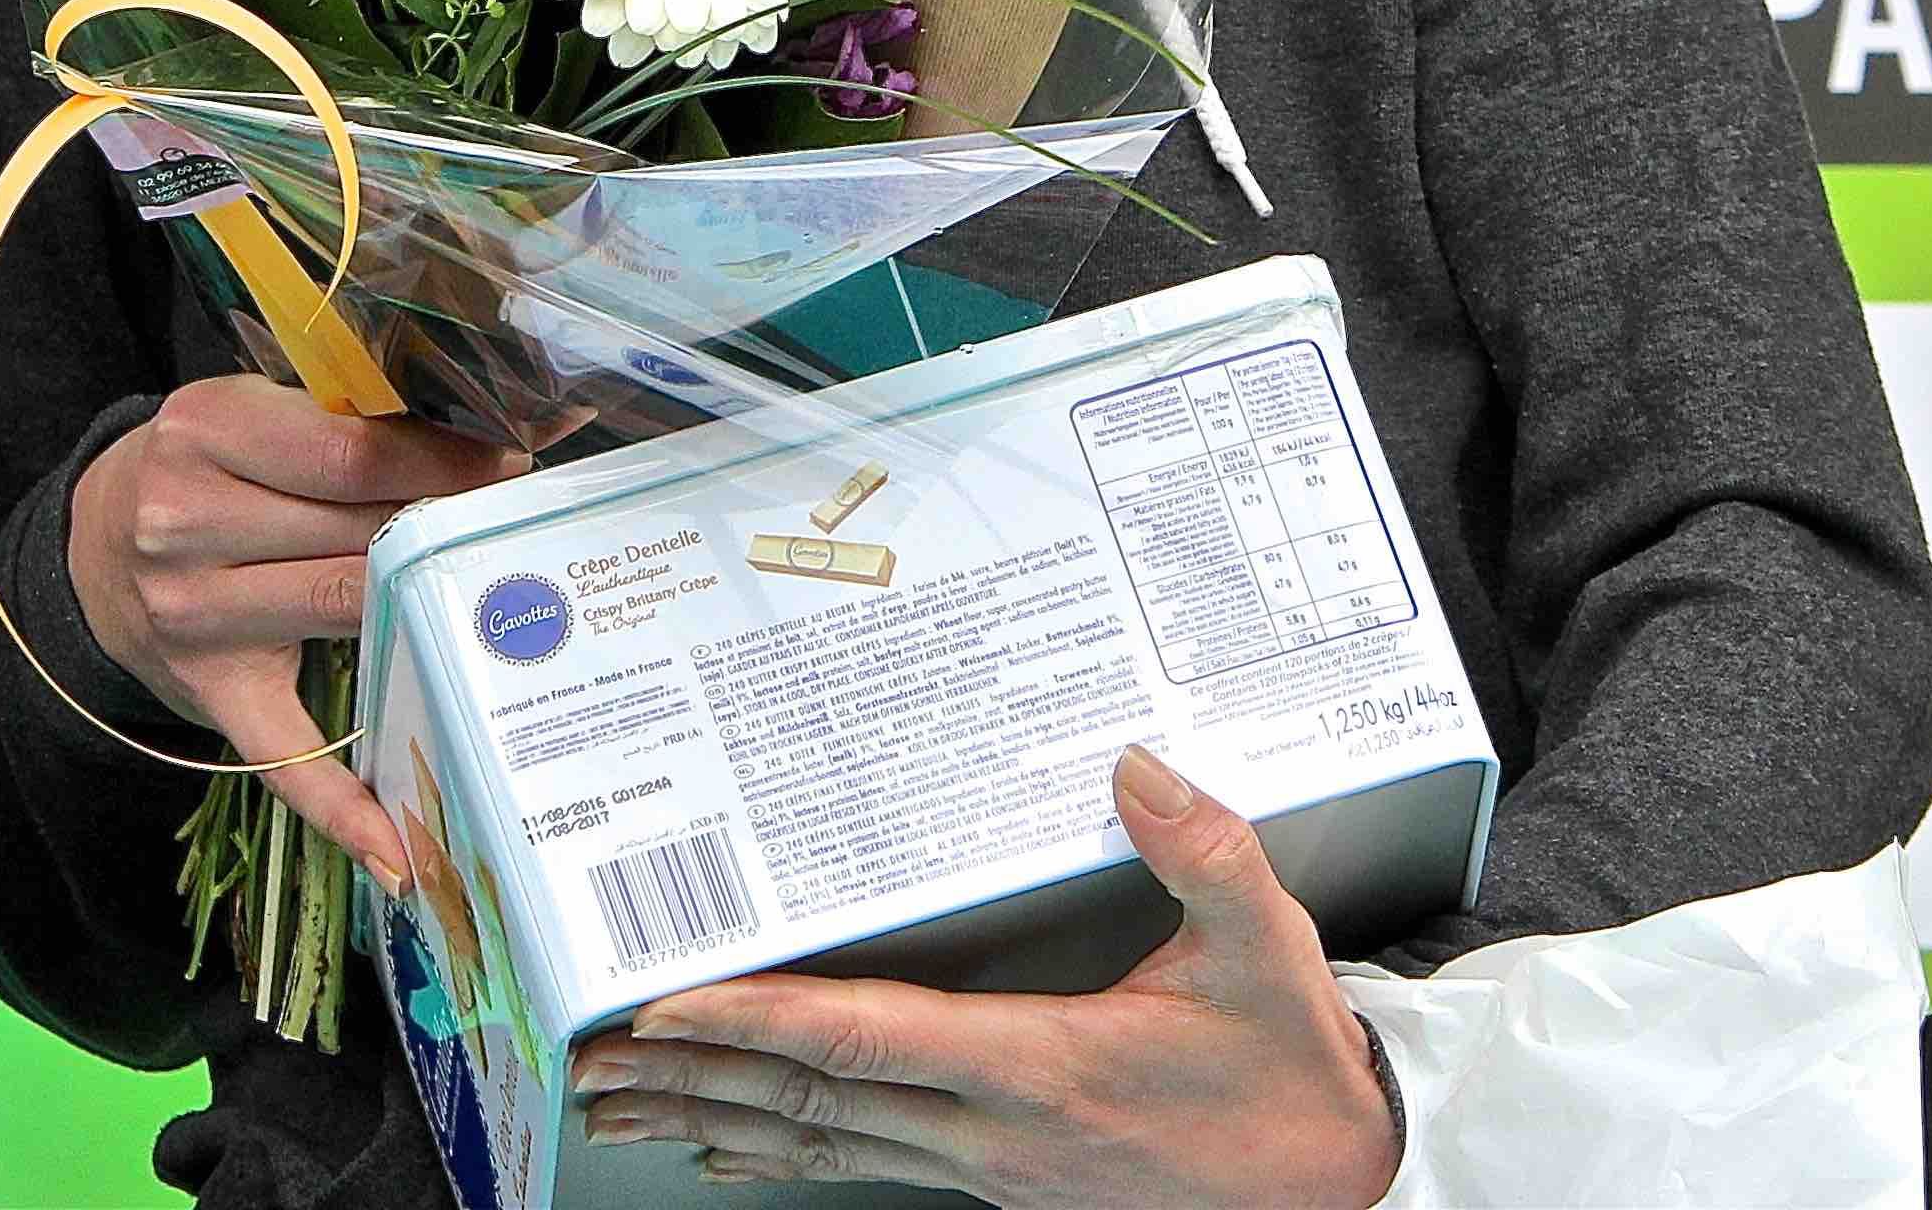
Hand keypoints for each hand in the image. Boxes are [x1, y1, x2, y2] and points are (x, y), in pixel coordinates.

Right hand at [67, 372, 520, 885]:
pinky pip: (283, 757)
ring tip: (495, 596)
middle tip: (513, 520)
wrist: (90, 546)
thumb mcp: (243, 412)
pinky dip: (342, 807)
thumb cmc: (198, 468)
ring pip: (343, 609)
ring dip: (427, 605)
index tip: (506, 463)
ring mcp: (195, 616)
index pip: (348, 452)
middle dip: (447, 524)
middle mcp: (186, 524)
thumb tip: (474, 439)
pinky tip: (400, 853)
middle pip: (356, 529)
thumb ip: (335, 421)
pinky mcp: (211, 692)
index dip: (442, 462)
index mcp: (203, 431)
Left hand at [573, 747, 1401, 1209]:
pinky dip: (785, 1152)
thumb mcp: (1263, 953)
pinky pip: (864, 1165)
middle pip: (810, 1103)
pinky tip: (732, 1148)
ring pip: (822, 1143)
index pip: (863, 1042)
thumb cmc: (1290, 1078)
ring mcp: (989, 1170)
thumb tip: (1134, 765)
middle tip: (592, 1060)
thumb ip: (1201, 852)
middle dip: (691, 1079)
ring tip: (623, 1106)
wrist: (1339, 1193)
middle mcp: (992, 1133)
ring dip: (716, 1120)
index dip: (756, 1021)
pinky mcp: (999, 1183)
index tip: (668, 1004)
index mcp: (1039, 1068)